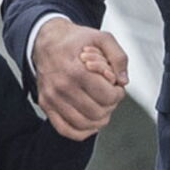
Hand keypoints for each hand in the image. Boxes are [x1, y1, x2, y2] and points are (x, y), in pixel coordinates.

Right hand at [34, 18, 127, 139]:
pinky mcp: (45, 105)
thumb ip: (119, 57)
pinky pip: (64, 129)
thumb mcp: (102, 38)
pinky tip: (92, 123)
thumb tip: (124, 80)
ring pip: (82, 124)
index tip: (118, 87)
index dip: (118, 94)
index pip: (106, 96)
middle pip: (96, 112)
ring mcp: (51, 98)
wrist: (46, 41)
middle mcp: (61, 87)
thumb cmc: (75, 40)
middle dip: (111, 106)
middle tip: (111, 96)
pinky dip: (82, 132)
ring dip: (99, 120)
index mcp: (76, 70)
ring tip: (103, 107)